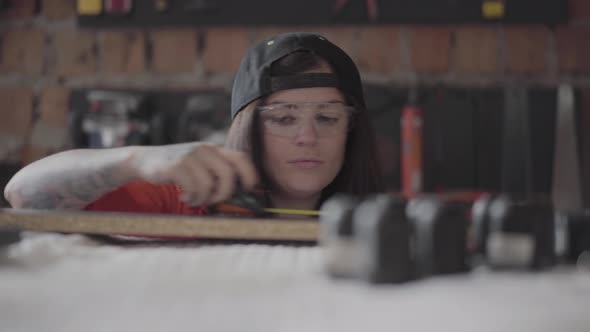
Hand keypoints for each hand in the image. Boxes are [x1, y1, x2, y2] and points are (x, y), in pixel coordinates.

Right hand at [133, 143, 258, 205]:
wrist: (144, 160)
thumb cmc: (178, 168)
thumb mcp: (200, 165)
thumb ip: (217, 173)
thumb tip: (239, 195)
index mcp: (214, 149)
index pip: (241, 158)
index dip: (250, 175)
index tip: (248, 190)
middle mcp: (205, 149)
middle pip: (228, 173)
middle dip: (224, 193)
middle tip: (213, 201)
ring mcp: (190, 156)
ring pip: (209, 184)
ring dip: (204, 199)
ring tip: (195, 200)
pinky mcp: (175, 165)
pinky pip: (193, 187)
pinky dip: (192, 198)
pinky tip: (185, 197)